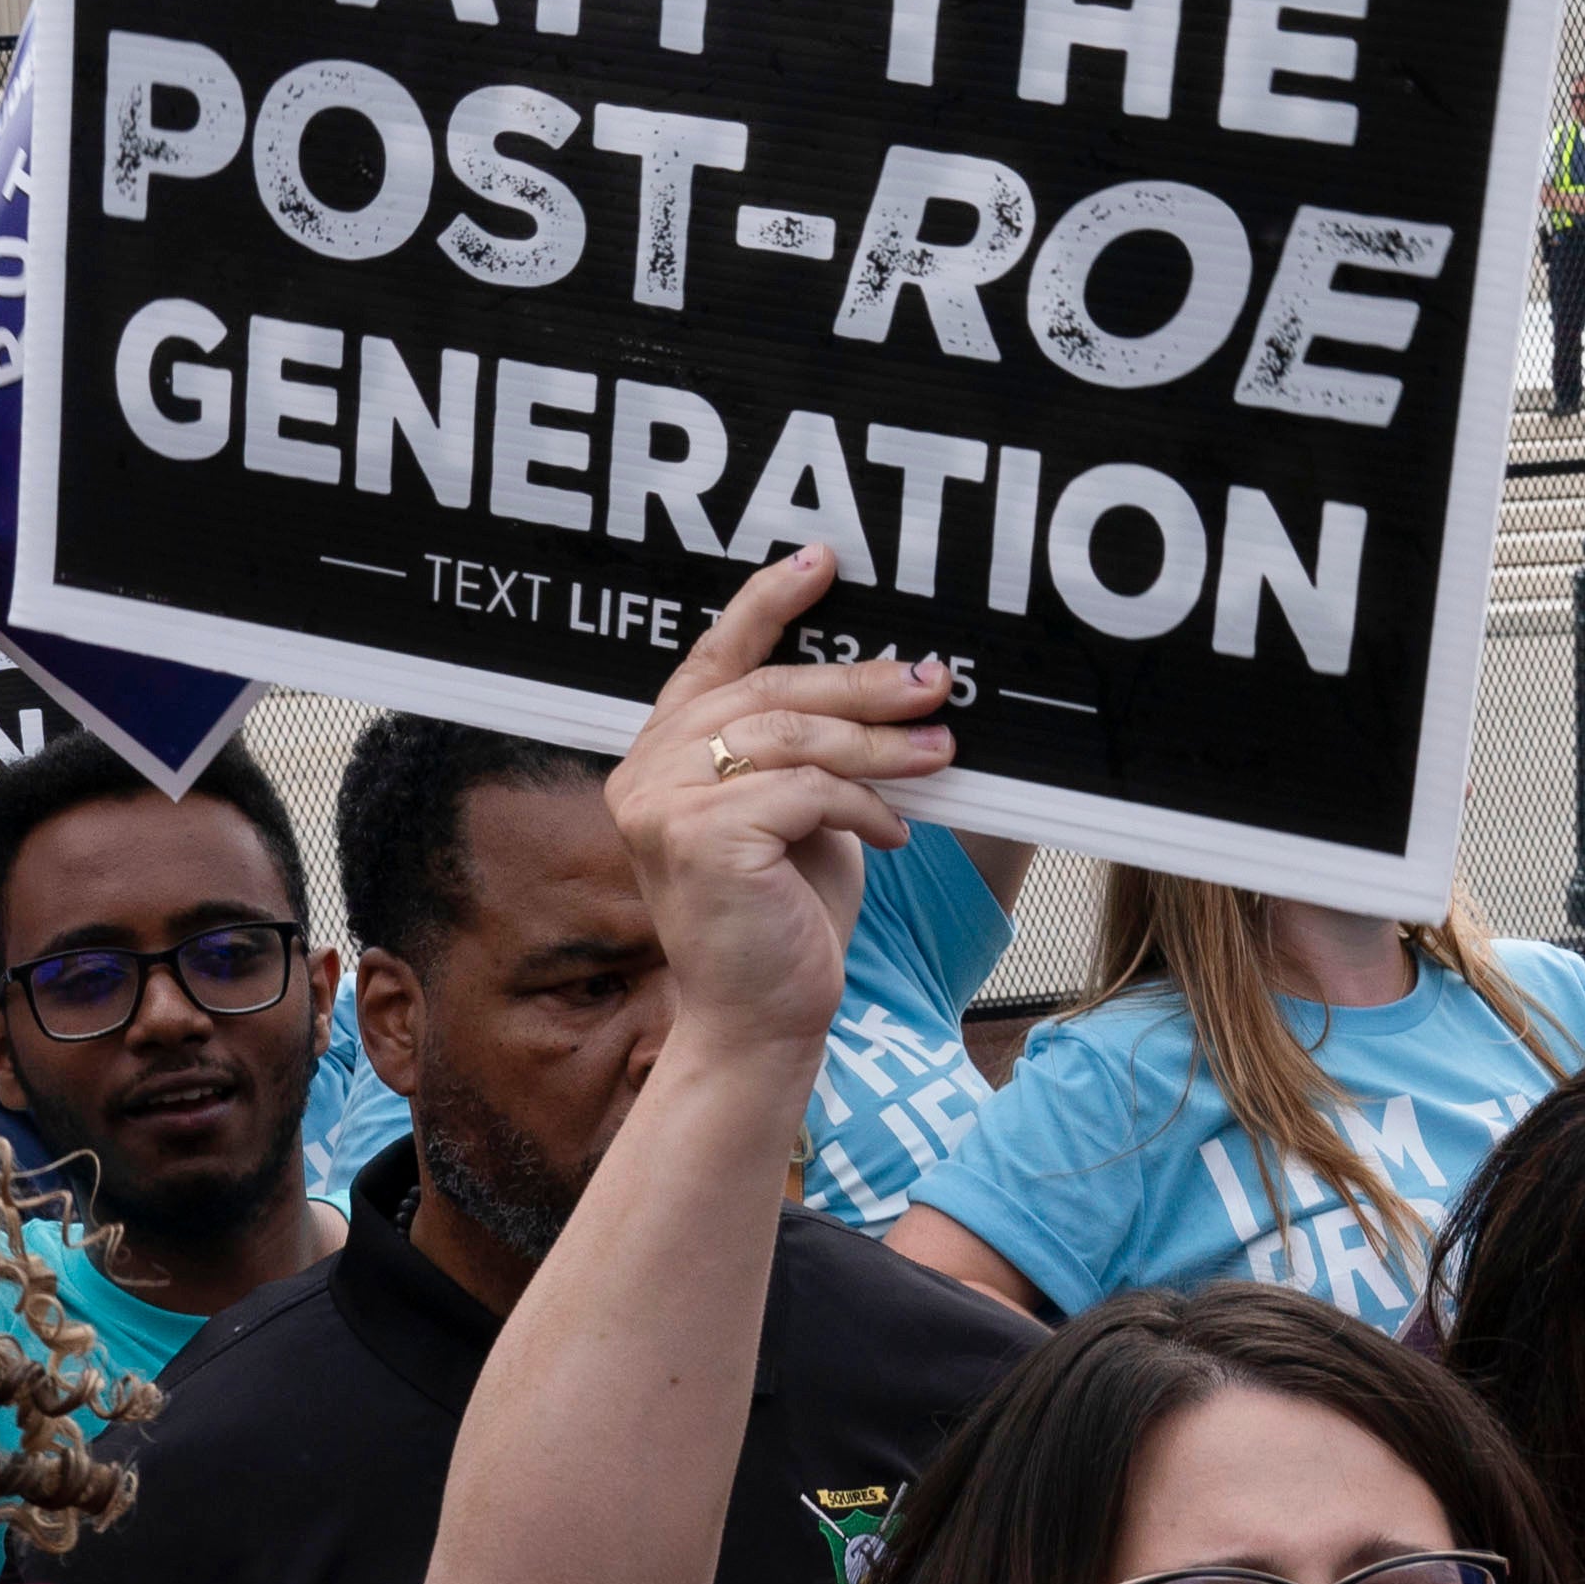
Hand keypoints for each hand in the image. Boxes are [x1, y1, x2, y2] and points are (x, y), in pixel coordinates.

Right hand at [608, 549, 943, 1060]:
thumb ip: (809, 749)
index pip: (713, 656)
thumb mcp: (799, 814)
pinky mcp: (698, 838)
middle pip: (768, 692)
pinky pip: (806, 792)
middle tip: (935, 680)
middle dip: (862, 682)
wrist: (761, 1022)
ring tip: (939, 751)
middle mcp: (645, 770)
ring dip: (880, 744)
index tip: (823, 561)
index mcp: (660, 753)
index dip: (767, 603)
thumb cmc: (785, 919)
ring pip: (793, 738)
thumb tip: (892, 679)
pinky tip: (895, 834)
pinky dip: (863, 807)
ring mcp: (661, 803)